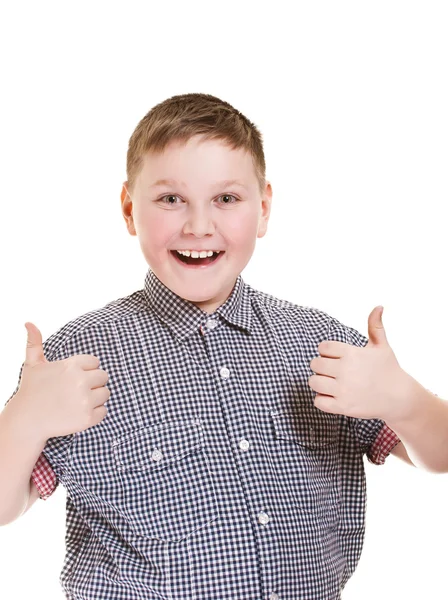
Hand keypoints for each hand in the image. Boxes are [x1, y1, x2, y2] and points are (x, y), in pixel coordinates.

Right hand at [11, 322, 109, 441]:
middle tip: (75, 391)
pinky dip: (95, 413)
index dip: (85, 370)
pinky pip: (104, 411)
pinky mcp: (87, 419)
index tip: (72, 378)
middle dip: (92, 383)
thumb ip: (35, 342)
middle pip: (103, 377)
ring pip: (105, 393)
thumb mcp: (32, 364)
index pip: (95, 362)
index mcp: (71, 365)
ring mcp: (85, 401)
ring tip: (76, 401)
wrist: (26, 421)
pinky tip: (78, 413)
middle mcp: (80, 381)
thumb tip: (28, 322)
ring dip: (95, 398)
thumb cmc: (31, 390)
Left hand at [308, 307, 413, 421]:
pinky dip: (322, 399)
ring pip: (313, 382)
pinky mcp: (343, 407)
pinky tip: (333, 396)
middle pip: (315, 364)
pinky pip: (318, 401)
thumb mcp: (382, 346)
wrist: (400, 398)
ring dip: (320, 382)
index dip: (327, 352)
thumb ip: (375, 326)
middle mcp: (345, 370)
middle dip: (322, 367)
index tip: (337, 358)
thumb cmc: (388, 369)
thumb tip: (378, 306)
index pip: (322, 347)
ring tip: (332, 383)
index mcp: (351, 353)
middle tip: (334, 371)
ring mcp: (343, 390)